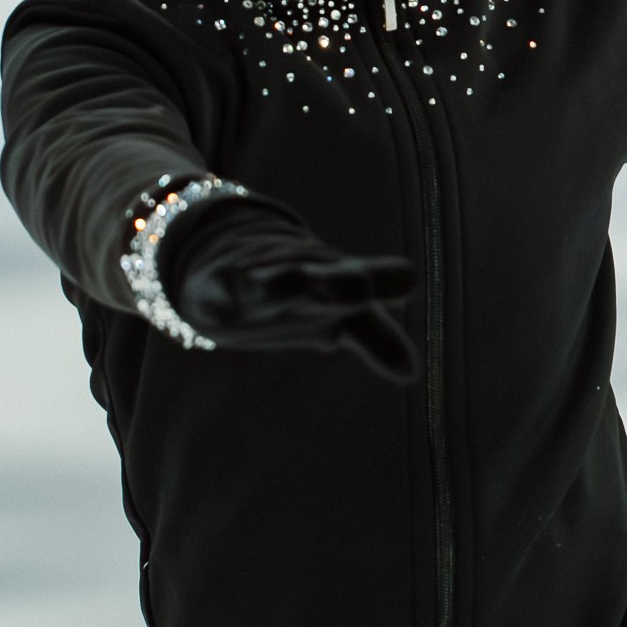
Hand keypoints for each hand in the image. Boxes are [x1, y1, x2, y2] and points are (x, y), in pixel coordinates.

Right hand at [166, 196, 417, 381]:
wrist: (232, 256)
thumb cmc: (303, 293)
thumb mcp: (342, 314)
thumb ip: (377, 338)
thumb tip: (411, 371)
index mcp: (339, 285)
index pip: (368, 297)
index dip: (387, 296)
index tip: (407, 297)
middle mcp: (304, 278)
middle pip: (327, 279)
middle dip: (342, 282)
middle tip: (362, 281)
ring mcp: (259, 283)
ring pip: (273, 283)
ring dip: (284, 282)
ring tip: (297, 279)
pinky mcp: (218, 289)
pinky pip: (216, 295)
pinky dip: (219, 300)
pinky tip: (218, 311)